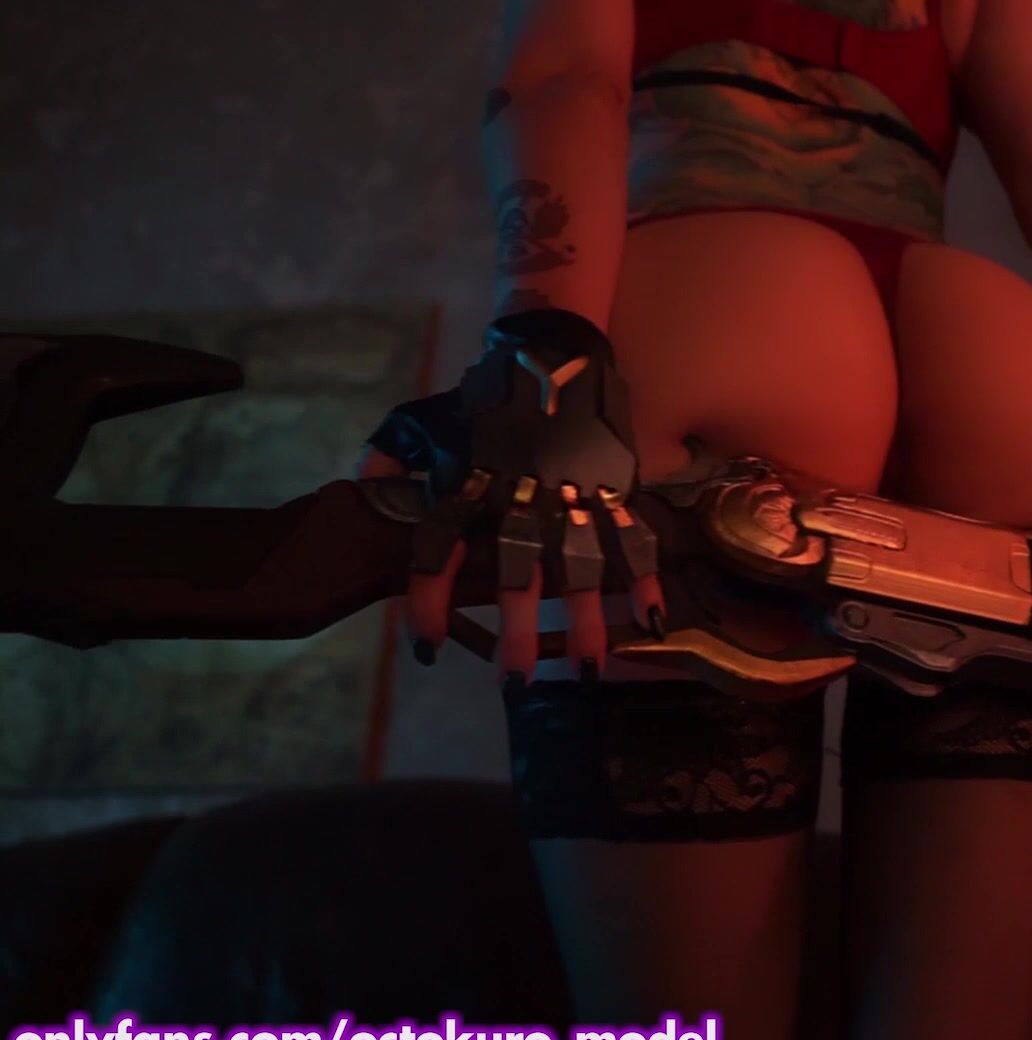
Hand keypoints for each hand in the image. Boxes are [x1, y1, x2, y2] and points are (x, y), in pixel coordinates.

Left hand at [358, 309, 665, 681]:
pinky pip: (629, 536)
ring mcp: (570, 492)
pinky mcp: (610, 485)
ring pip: (579, 566)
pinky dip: (642, 578)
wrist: (550, 347)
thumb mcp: (420, 416)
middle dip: (518, 631)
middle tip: (515, 683)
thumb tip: (364, 489)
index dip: (429, 601)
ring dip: (586, 621)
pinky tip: (649, 619)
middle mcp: (518, 495)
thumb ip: (387, 457)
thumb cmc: (482, 392)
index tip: (427, 647)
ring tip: (588, 670)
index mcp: (468, 483)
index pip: (439, 550)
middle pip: (515, 573)